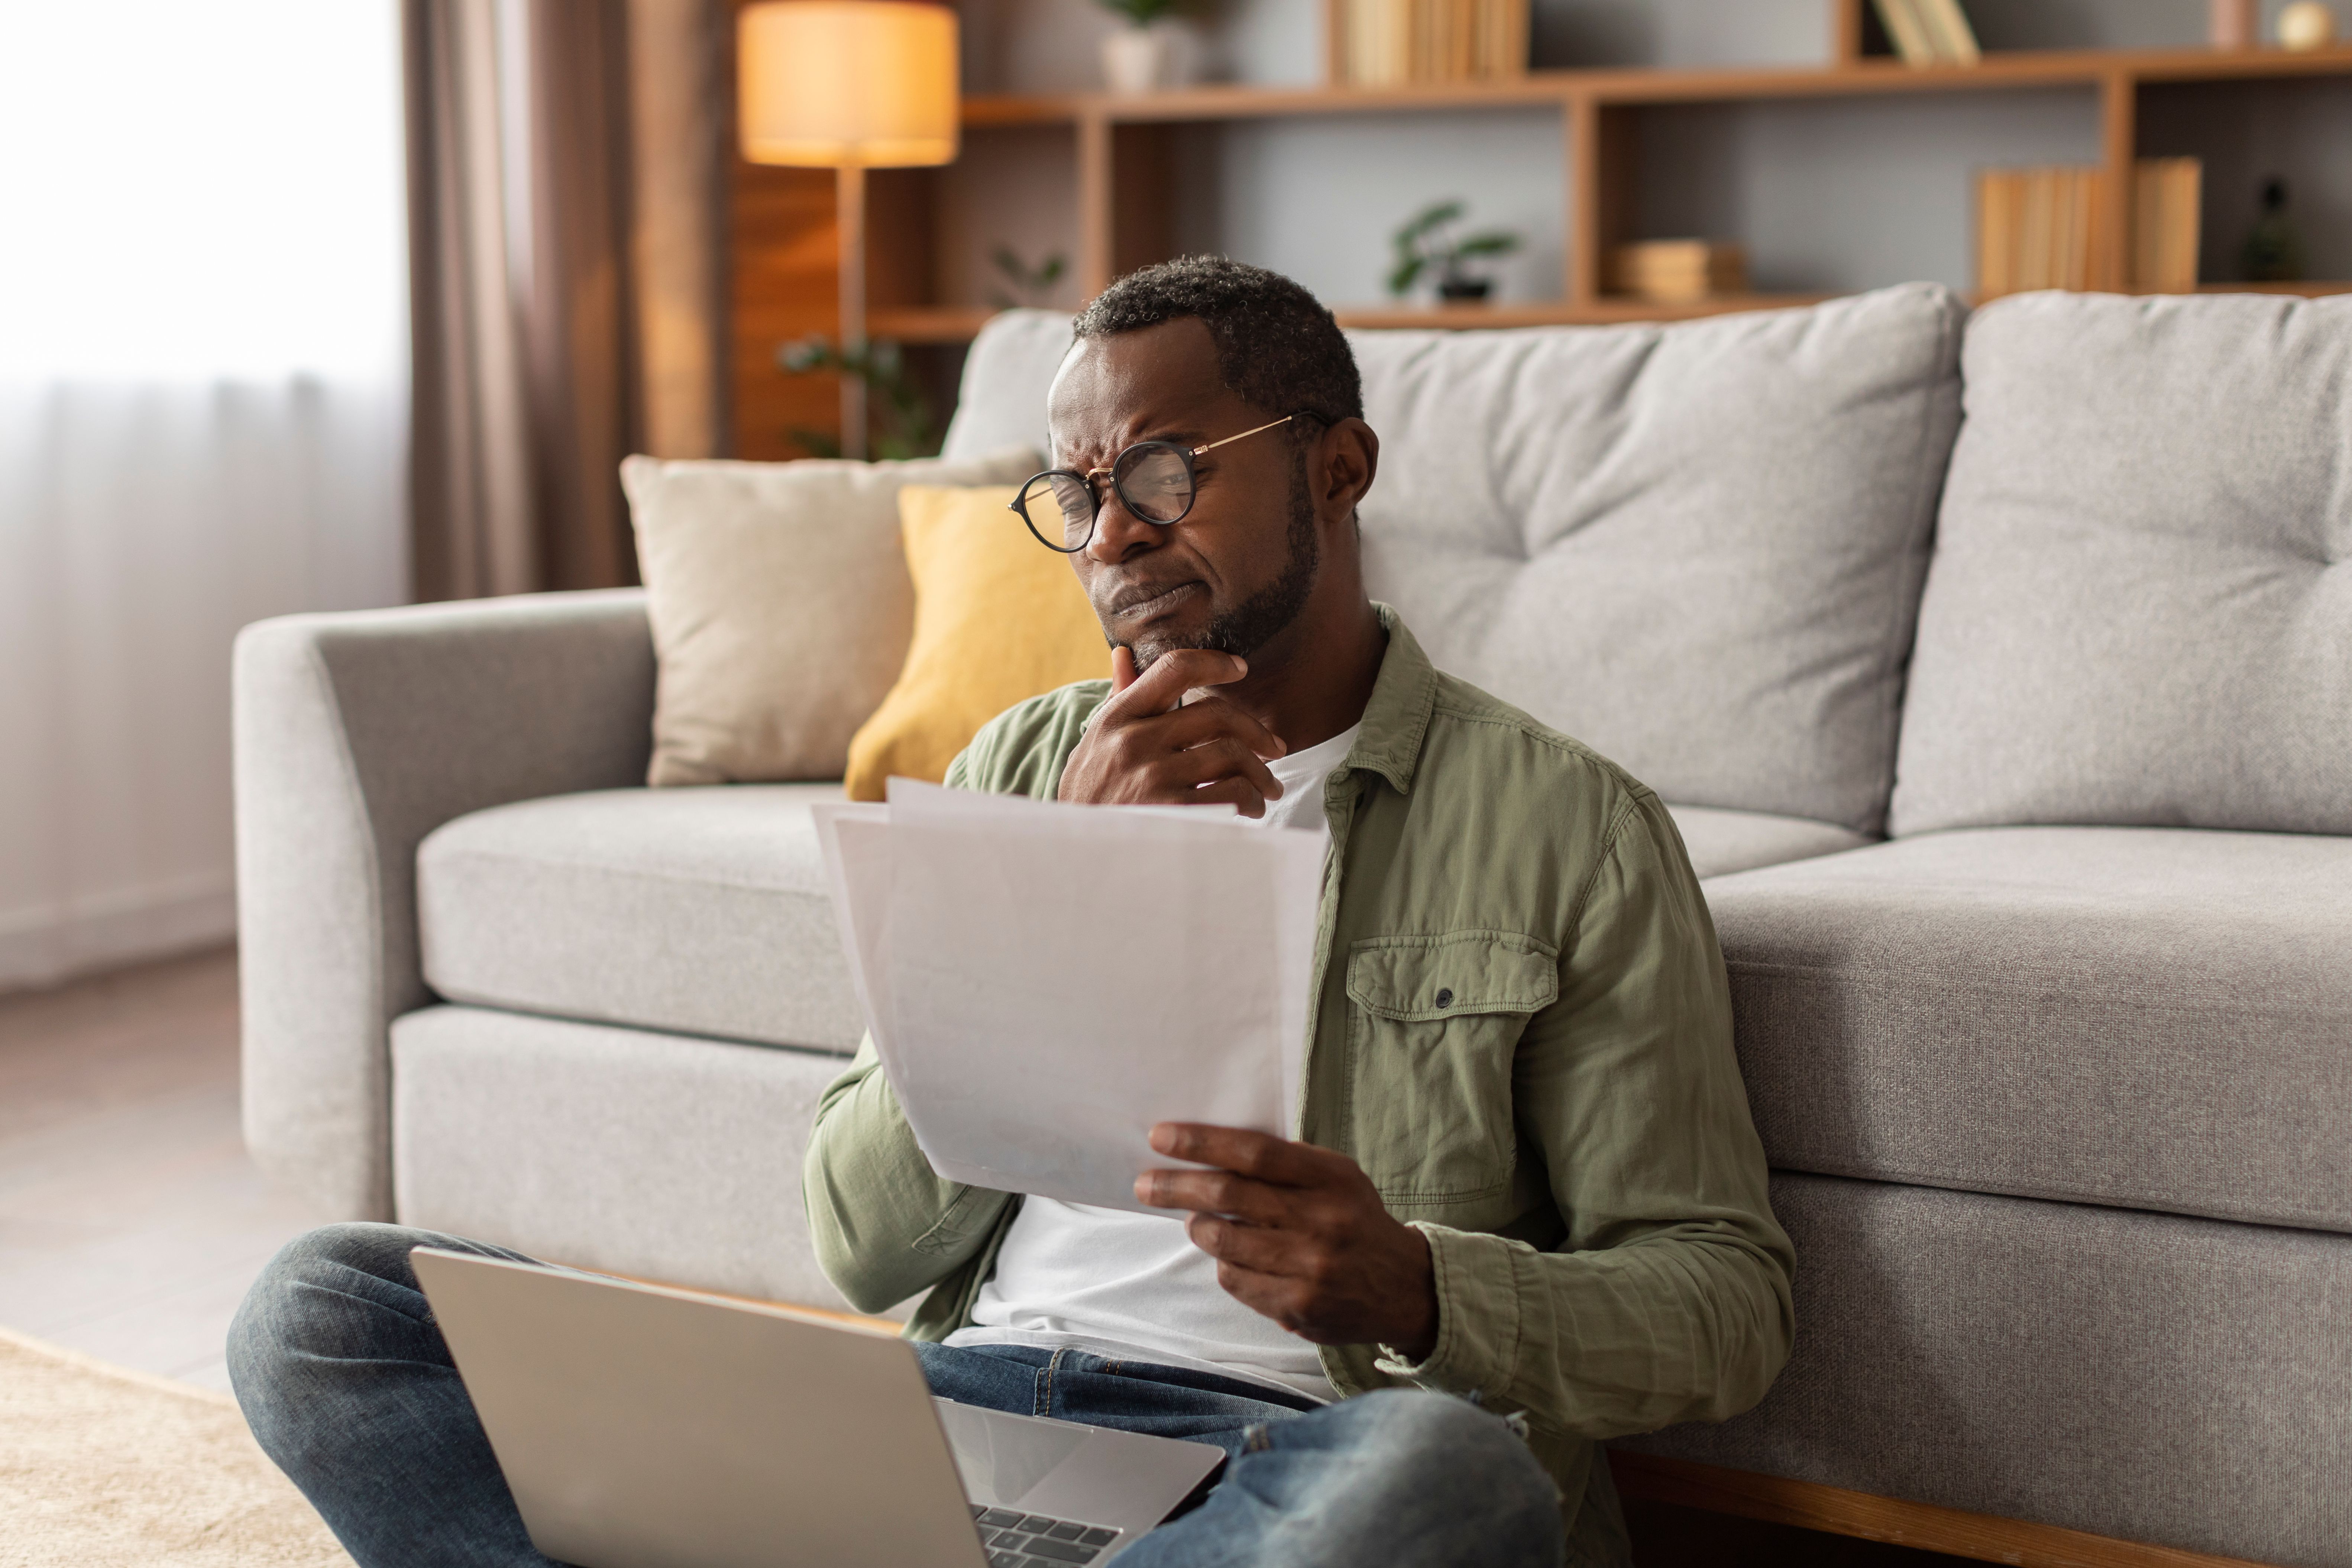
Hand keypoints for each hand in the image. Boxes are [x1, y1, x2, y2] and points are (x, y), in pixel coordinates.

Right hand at [1057, 647, 1287, 817]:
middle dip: (1256, 731)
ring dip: (1261, 773)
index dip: (1214, 662)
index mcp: (1118, 717)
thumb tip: (1124, 654)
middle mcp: (1134, 741)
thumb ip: (1119, 699)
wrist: (1073, 854)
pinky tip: (1251, 810)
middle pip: (1216, 714)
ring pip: (1232, 754)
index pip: (1173, 669)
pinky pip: (1233, 793)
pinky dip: (1252, 800)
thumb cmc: (1091, 795)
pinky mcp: (1172, 812)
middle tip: (1274, 747)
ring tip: (1267, 787)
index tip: (1239, 668)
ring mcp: (1152, 777)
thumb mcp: (1095, 743)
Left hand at [1135, 1123, 1438, 1359]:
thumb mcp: (1337, 1178)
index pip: (1254, 1153)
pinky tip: (1233, 1257)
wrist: (1404, 1287)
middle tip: (1144, 1184)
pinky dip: (1224, 1264)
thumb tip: (1211, 1152)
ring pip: (1224, 1241)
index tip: (1160, 1137)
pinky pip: (1236, 1280)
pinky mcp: (1299, 1307)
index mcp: (1330, 1178)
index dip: (1202, 1142)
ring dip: (1198, 1227)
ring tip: (1194, 1219)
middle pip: (1230, 1195)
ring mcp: (1310, 1267)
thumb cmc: (1355, 1220)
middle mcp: (1321, 1221)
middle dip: (1176, 1186)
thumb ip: (1286, 1164)